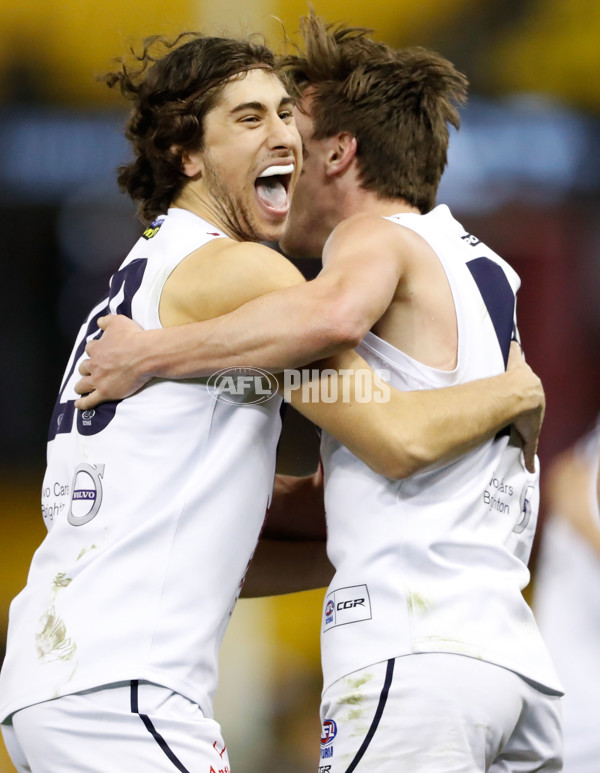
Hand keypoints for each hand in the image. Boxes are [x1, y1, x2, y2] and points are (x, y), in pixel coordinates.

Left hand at [74, 315, 149, 409]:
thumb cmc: (133, 337)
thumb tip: (99, 322)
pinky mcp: (105, 392)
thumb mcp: (119, 321)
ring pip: (83, 385)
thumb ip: (106, 321)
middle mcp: (95, 364)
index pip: (90, 349)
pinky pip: (89, 400)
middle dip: (86, 369)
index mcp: (97, 349)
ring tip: (81, 388)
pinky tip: (79, 404)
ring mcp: (98, 380)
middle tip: (90, 371)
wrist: (145, 354)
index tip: (97, 352)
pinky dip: (82, 403)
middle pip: (84, 367)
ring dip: (81, 386)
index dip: (93, 351)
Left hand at [506, 342, 544, 472]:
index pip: (534, 402)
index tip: (526, 403)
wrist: (522, 398)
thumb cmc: (527, 414)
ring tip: (514, 363)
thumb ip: (528, 450)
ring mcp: (524, 374)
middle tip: (517, 383)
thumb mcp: (530, 434)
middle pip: (528, 383)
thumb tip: (529, 470)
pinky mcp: (518, 365)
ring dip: (519, 366)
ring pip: (522, 369)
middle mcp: (533, 385)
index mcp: (536, 400)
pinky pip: (516, 354)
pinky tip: (513, 343)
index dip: (530, 401)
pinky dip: (515, 349)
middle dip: (524, 382)